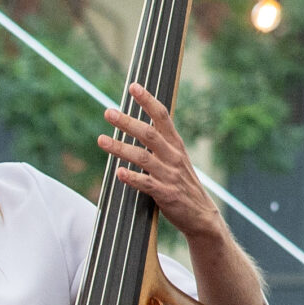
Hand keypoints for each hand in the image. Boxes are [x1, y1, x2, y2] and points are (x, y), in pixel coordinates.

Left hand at [101, 84, 223, 245]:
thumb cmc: (184, 186)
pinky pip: (147, 184)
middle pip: (149, 134)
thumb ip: (162, 144)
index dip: (148, 101)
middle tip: (108, 112)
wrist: (202, 216)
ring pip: (143, 157)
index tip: (134, 87)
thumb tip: (140, 125)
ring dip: (121, 148)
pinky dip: (132, 178)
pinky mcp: (166, 194)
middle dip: (127, 122)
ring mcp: (170, 176)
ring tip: (101, 140)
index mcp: (176, 146)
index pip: (162, 117)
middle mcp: (174, 157)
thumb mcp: (177, 160)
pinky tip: (118, 173)